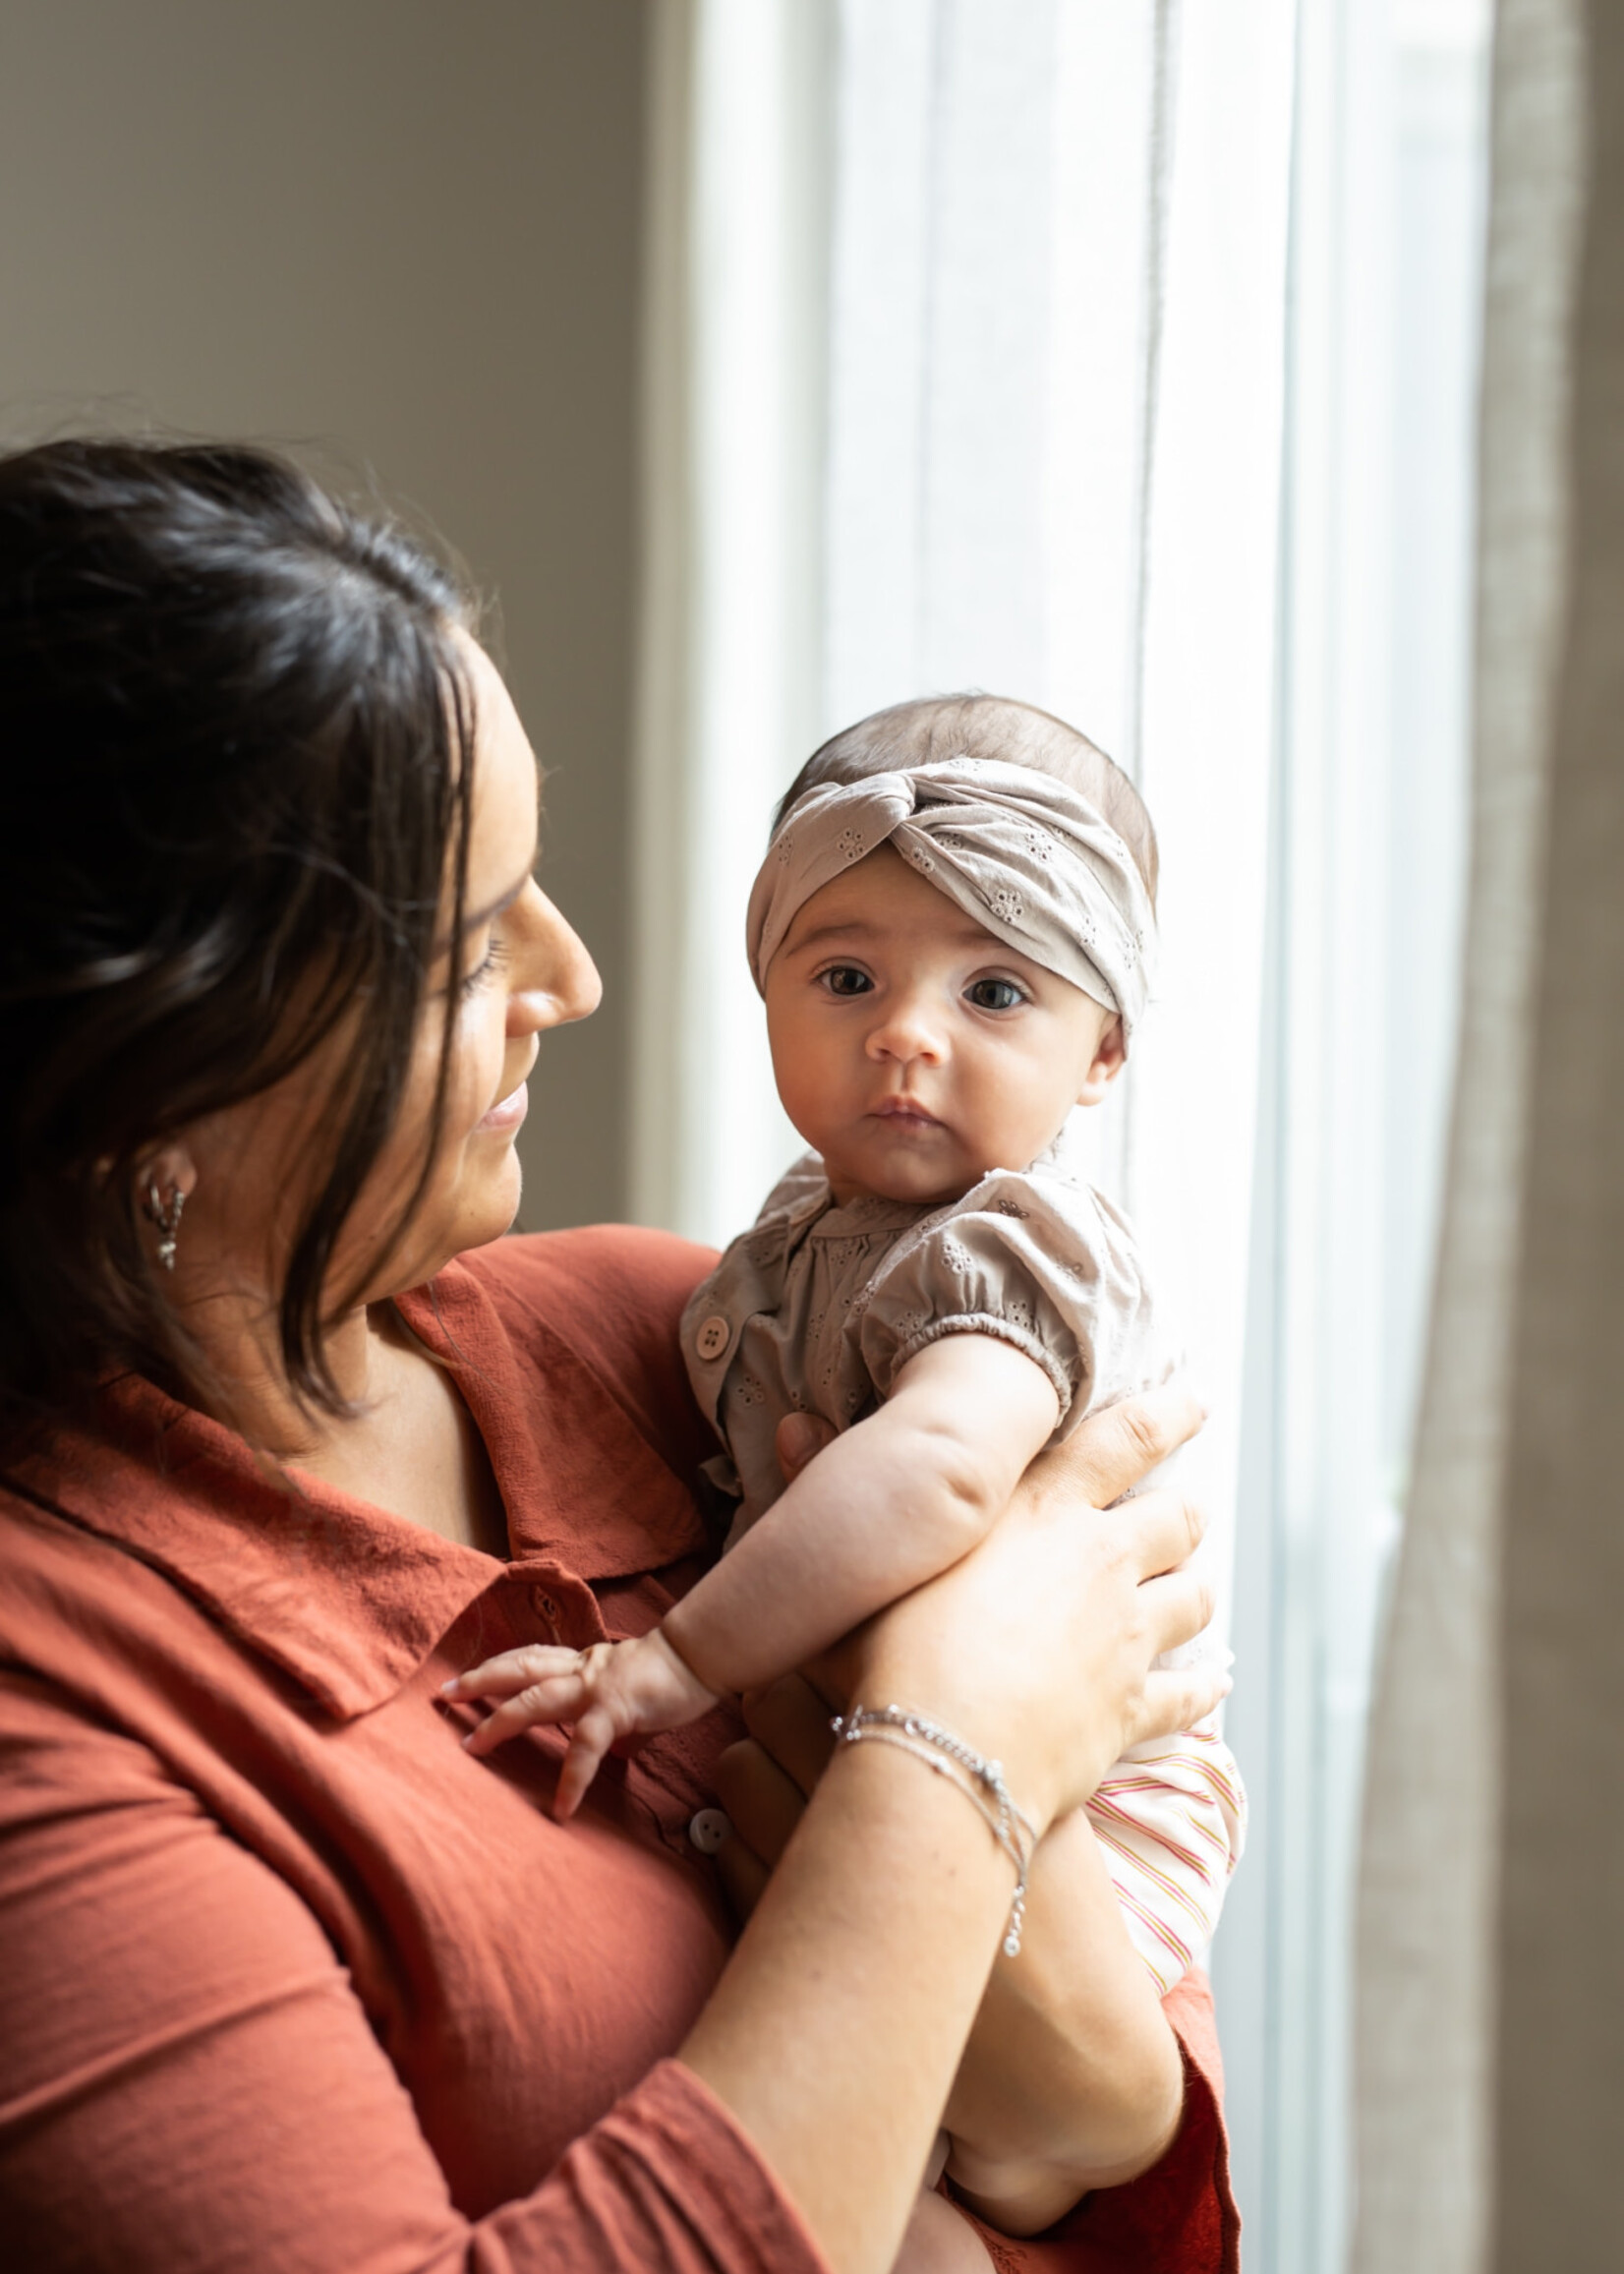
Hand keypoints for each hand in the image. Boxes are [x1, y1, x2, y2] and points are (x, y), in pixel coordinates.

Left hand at [443, 1627, 718, 1818]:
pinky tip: (562, 1807)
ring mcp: (594, 1687)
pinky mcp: (615, 1709)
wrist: (701, 1656)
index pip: (531, 1659)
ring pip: (535, 1697)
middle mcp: (580, 1669)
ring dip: (499, 1720)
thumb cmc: (672, 1674)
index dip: (497, 1667)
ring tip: (471, 1744)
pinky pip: (585, 1746)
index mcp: (583, 1664)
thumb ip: (618, 1722)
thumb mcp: (632, 1696)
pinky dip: (572, 1777)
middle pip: (519, 1669)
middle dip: (479, 1680)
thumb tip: (620, 1750)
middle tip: (444, 1695)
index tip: (466, 1680)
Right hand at [845, 1383, 1219, 1834]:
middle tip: (1192, 1502)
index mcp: (1043, 1507)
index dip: (1166, 1416)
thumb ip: (828, 1488)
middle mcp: (1100, 1560)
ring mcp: (1126, 1637)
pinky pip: (1186, 1694)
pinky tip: (1214, 1681)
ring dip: (1197, 1586)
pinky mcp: (1132, 1710)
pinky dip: (1204, 1684)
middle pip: (1170, 1518)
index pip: (1122, 1440)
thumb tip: (794, 1425)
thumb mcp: (860, 1563)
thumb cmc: (889, 1648)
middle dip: (1184, 1507)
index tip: (1196, 1401)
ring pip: (1190, 1597)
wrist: (942, 1747)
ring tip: (1200, 1580)